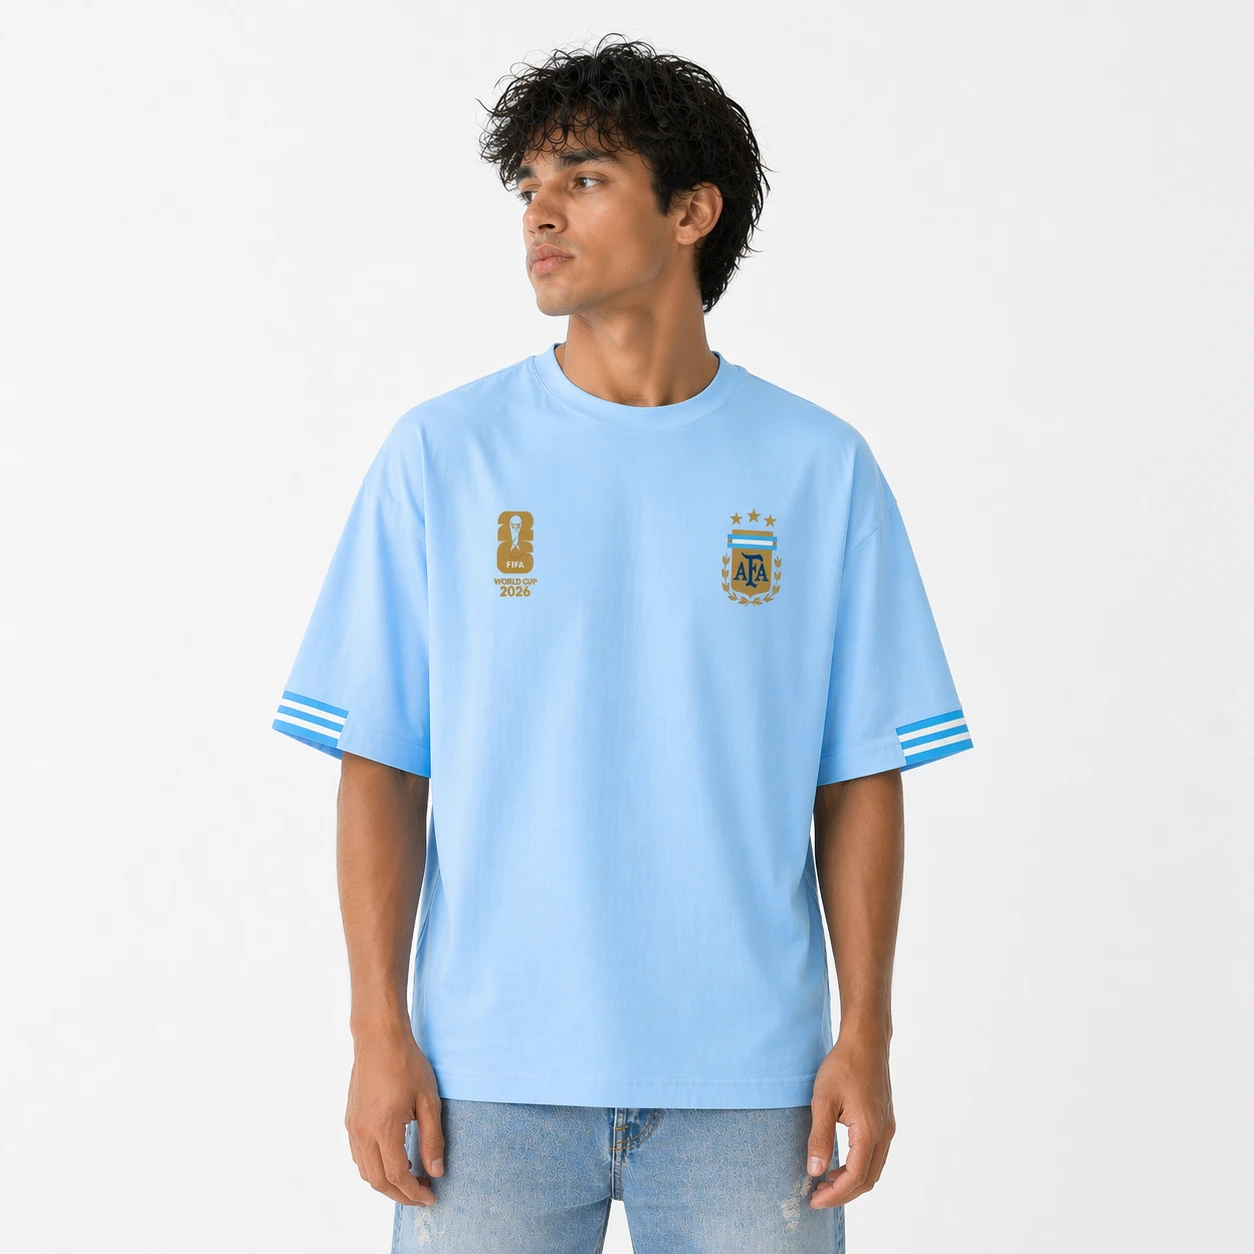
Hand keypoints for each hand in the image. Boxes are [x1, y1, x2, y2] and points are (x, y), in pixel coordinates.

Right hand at [345, 1023, 445, 1206]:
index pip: (396, 1175)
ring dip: (386, 1183)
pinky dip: (374, 1167)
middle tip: (422, 1193)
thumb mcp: (429, 1100)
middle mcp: (362, 1131)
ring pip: (365, 1171)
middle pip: (377, 1180)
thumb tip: (435, 1172)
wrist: (379, 1038)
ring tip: (411, 1178)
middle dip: (400, 1194)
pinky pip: (358, 1155)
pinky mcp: (350, 1120)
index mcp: (383, 1127)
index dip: (414, 1191)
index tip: (430, 1196)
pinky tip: (393, 1160)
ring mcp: (352, 1126)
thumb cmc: (407, 1064)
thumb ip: (432, 1139)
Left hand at [806, 1027, 895, 1207]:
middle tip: (817, 1196)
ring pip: (874, 1168)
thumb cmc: (843, 1065)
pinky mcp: (885, 1120)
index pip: (855, 1177)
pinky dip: (859, 1167)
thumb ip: (820, 1137)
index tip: (813, 1199)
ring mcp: (887, 1127)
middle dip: (843, 1193)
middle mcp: (884, 1133)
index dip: (835, 1194)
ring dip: (851, 1181)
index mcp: (869, 1131)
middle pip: (868, 1179)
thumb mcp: (823, 1100)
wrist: (865, 1040)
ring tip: (825, 1182)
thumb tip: (815, 1171)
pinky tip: (840, 1162)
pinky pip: (875, 1155)